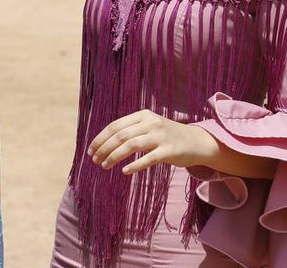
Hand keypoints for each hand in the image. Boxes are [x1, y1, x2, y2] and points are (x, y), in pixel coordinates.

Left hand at [87, 109, 218, 174]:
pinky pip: (149, 158)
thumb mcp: (149, 127)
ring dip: (114, 156)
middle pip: (121, 135)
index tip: (90, 150)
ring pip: (131, 145)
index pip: (115, 125)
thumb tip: (104, 142)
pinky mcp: (169, 150)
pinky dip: (135, 165)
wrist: (195, 141)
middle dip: (104, 148)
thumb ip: (131, 130)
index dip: (100, 138)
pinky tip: (124, 171)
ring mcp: (161, 136)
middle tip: (94, 160)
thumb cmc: (166, 136)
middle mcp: (151, 123)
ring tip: (104, 166)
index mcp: (143, 115)